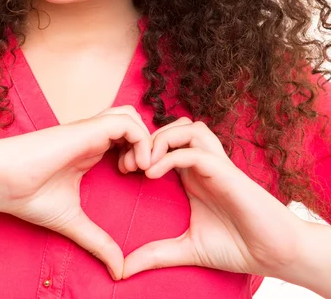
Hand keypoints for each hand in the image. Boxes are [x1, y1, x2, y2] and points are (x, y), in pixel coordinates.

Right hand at [0, 105, 151, 279]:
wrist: (1, 181)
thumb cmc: (29, 195)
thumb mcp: (73, 221)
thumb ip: (98, 241)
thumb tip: (119, 271)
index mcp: (91, 149)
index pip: (127, 137)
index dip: (141, 153)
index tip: (138, 180)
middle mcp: (93, 135)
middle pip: (133, 121)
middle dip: (148, 144)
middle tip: (143, 173)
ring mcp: (90, 130)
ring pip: (131, 116)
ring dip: (144, 140)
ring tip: (136, 169)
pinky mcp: (87, 128)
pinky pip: (125, 122)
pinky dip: (139, 140)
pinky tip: (131, 166)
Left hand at [121, 117, 301, 278]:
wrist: (274, 253)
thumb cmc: (237, 246)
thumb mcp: (187, 249)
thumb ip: (157, 253)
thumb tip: (124, 268)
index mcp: (193, 175)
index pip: (166, 143)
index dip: (141, 149)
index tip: (121, 171)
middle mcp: (203, 164)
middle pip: (175, 126)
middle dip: (147, 138)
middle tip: (128, 164)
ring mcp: (216, 164)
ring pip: (188, 128)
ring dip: (162, 139)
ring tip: (143, 165)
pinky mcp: (226, 172)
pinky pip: (195, 151)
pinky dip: (172, 155)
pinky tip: (153, 174)